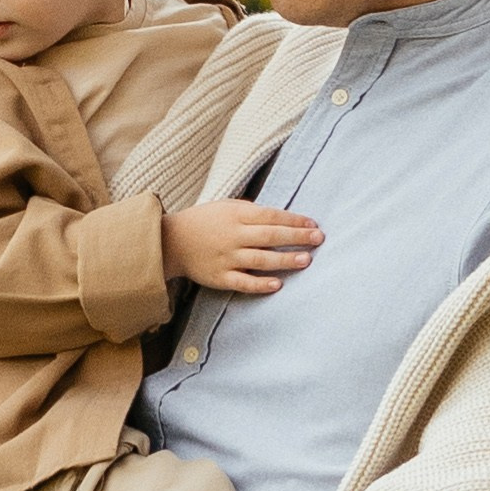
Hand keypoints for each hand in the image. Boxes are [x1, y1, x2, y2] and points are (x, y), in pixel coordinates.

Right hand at [162, 200, 322, 294]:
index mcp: (235, 215)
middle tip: (319, 239)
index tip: (313, 223)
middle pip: (270, 236)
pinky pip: (243, 282)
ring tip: (306, 260)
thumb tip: (281, 218)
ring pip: (260, 259)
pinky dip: (260, 284)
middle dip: (297, 237)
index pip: (271, 216)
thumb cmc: (203, 221)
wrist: (171, 241)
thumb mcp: (225, 206)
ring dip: (285, 259)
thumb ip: (251, 211)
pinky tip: (277, 284)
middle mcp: (233, 236)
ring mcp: (226, 258)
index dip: (294, 219)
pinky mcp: (219, 277)